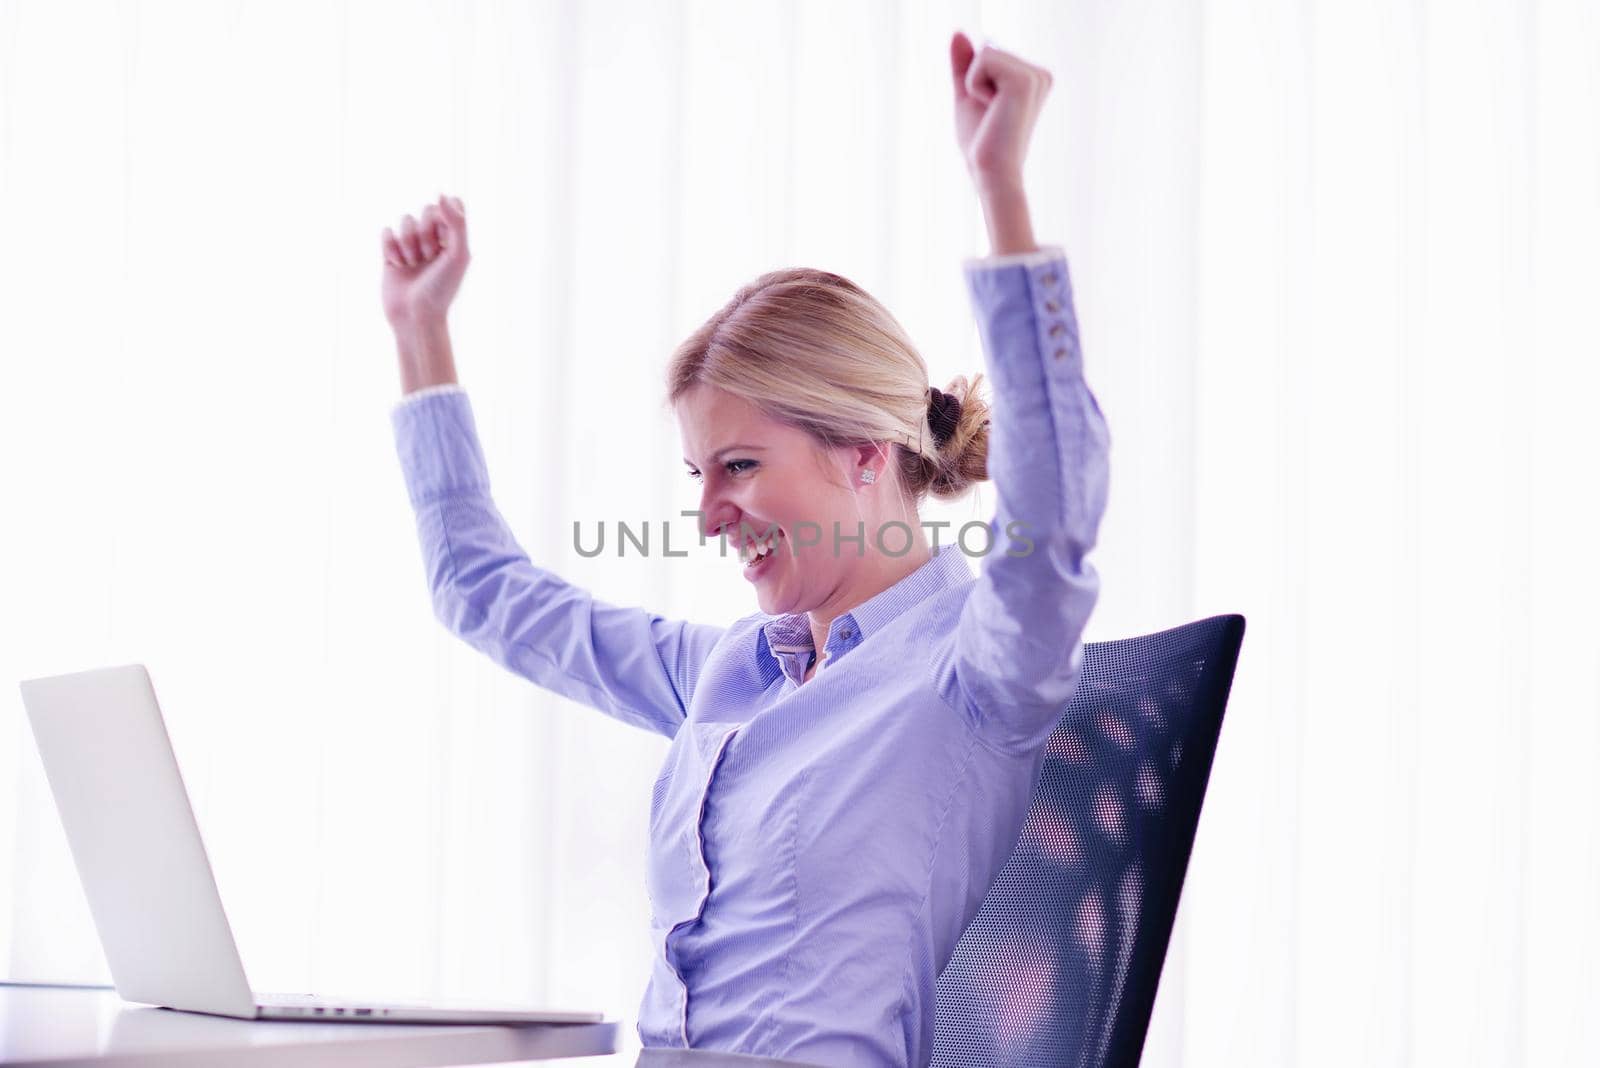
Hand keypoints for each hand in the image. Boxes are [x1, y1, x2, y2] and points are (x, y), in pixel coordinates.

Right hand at [381, 194, 469, 329]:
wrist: (415, 316)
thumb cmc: (441, 289)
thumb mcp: (458, 255)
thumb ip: (456, 222)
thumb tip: (442, 193)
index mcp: (454, 239)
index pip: (448, 206)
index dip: (444, 219)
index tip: (445, 240)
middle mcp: (434, 240)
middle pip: (425, 211)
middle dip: (426, 234)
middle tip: (429, 258)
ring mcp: (412, 246)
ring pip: (405, 221)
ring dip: (409, 243)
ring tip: (413, 265)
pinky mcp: (391, 254)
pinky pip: (387, 232)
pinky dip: (391, 248)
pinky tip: (397, 265)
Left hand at [949, 32, 1053, 191]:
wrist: (992, 172)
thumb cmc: (982, 142)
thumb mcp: (968, 95)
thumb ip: (965, 65)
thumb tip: (958, 34)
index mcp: (1033, 79)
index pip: (989, 53)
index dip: (975, 80)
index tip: (990, 111)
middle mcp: (1039, 75)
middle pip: (988, 48)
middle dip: (975, 80)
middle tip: (990, 114)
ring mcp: (1036, 76)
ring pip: (986, 52)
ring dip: (975, 84)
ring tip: (993, 112)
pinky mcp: (1025, 80)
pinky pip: (984, 59)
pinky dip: (976, 85)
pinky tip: (992, 108)